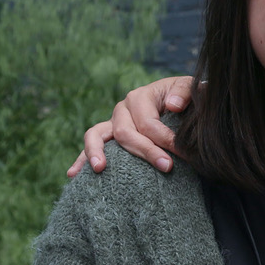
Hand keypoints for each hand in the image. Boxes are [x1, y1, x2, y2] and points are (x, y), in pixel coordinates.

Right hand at [67, 75, 194, 176]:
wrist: (183, 102)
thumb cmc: (187, 98)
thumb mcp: (191, 89)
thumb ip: (186, 92)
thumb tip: (173, 105)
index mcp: (140, 97)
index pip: (148, 123)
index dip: (165, 139)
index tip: (183, 153)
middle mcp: (122, 109)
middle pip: (126, 133)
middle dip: (146, 151)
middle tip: (167, 167)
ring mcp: (113, 122)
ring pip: (97, 136)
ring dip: (96, 152)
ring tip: (100, 169)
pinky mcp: (110, 135)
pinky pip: (92, 146)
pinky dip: (81, 159)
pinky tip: (73, 175)